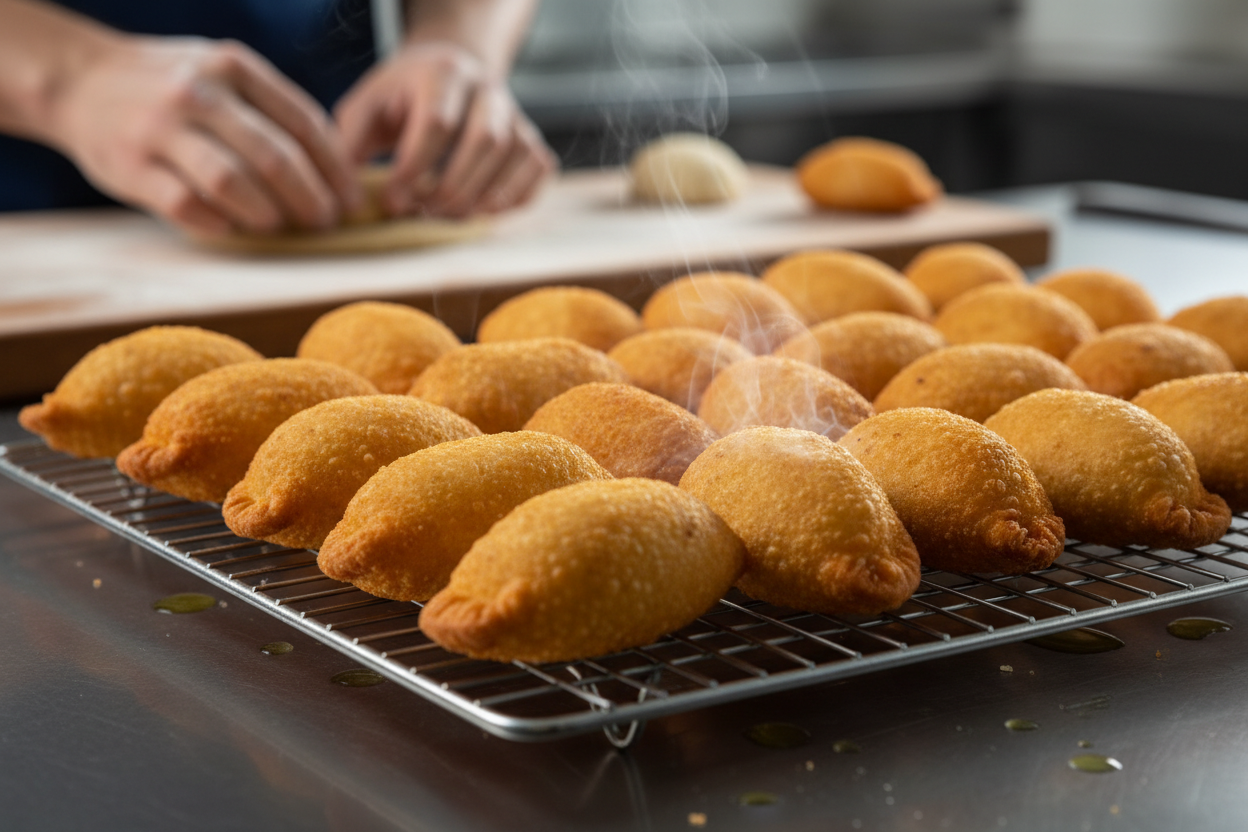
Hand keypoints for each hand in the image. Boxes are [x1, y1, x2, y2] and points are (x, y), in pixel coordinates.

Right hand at [50, 34, 358, 235]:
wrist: (78, 79)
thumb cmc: (170, 86)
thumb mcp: (222, 74)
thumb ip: (269, 109)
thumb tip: (332, 168)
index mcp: (232, 67)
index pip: (303, 122)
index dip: (335, 168)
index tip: (351, 198)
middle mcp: (198, 93)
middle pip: (275, 157)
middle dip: (311, 198)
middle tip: (324, 222)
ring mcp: (162, 129)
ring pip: (232, 182)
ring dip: (267, 213)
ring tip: (280, 226)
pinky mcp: (132, 166)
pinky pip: (188, 206)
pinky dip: (220, 224)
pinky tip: (233, 228)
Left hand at [335, 43, 555, 217]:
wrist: (449, 74)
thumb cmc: (402, 98)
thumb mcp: (367, 107)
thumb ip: (352, 144)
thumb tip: (349, 196)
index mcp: (442, 73)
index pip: (437, 123)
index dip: (416, 168)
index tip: (393, 201)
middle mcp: (487, 88)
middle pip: (485, 140)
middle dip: (453, 187)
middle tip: (424, 214)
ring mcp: (516, 114)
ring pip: (514, 156)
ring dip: (482, 197)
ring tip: (449, 217)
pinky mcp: (532, 139)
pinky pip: (538, 170)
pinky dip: (515, 198)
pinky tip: (484, 211)